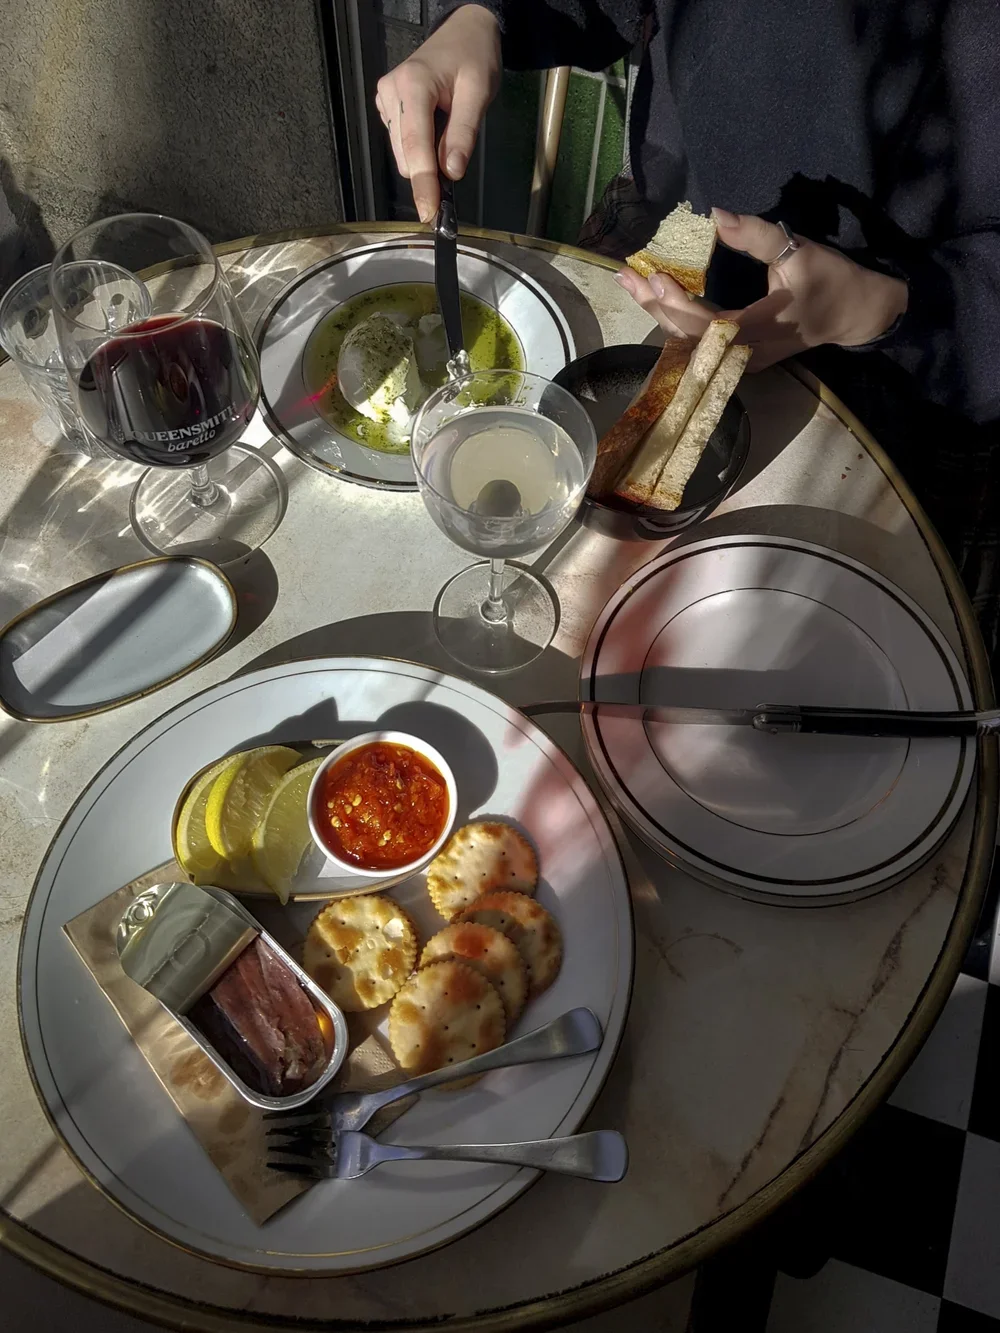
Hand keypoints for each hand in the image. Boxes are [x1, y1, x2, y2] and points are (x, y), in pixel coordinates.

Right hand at [376, 5, 500, 223]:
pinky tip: (435, 127)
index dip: (423, 184)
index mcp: (412, 86)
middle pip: (406, 155)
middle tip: (456, 165)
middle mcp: (391, 93)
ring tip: (448, 133)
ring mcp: (386, 99)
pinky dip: (420, 147)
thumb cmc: (474, 57)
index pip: (415, 147)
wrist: (463, 31)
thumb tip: (451, 173)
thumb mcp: (479, 93)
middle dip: (428, 172)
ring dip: (425, 158)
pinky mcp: (388, 106)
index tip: (429, 213)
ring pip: (403, 153)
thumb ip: (463, 133)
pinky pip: (402, 142)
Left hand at [614, 209, 907, 369]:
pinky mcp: (738, 357)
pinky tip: (656, 299)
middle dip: (654, 306)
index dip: (677, 302)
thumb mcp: (798, 252)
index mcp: (758, 330)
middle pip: (687, 336)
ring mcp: (739, 360)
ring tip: (632, 284)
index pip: (706, 324)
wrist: (854, 313)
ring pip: (689, 342)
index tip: (655, 275)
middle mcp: (742, 354)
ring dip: (658, 313)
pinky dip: (675, 320)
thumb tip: (716, 215)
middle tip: (625, 275)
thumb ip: (756, 236)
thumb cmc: (830, 281)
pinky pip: (699, 342)